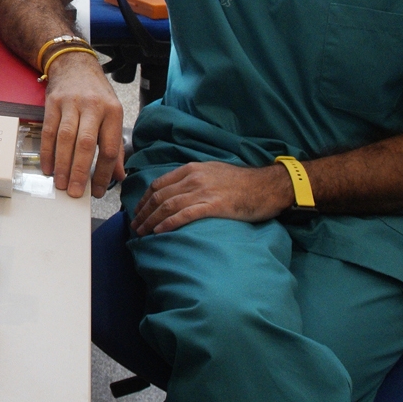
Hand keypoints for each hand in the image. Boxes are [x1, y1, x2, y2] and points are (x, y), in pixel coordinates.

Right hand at [39, 51, 125, 198]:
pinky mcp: (53, 103)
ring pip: (66, 139)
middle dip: (80, 171)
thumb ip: (115, 145)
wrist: (74, 64)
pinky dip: (47, 152)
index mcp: (112, 111)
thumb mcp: (112, 114)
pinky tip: (48, 167)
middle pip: (86, 144)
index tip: (98, 190)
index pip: (109, 147)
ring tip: (61, 184)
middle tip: (75, 193)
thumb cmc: (96, 93)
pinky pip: (49, 131)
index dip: (104, 173)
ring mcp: (71, 104)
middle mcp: (93, 106)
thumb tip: (118, 175)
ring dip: (62, 164)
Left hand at [132, 161, 291, 234]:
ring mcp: (203, 192)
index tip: (137, 210)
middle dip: (143, 212)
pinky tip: (159, 232)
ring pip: (167, 206)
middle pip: (159, 196)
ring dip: (151, 220)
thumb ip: (194, 179)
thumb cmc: (243, 182)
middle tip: (134, 225)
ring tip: (142, 232)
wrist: (267, 186)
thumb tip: (177, 192)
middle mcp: (194, 178)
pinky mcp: (213, 206)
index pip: (159, 184)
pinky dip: (168, 224)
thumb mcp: (213, 172)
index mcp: (192, 169)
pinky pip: (184, 215)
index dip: (144, 199)